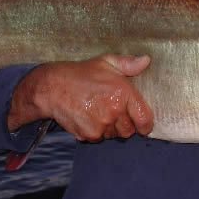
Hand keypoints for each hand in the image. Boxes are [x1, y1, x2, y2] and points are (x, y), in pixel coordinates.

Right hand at [6, 54, 153, 141]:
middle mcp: (114, 111)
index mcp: (123, 93)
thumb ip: (128, 63)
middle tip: (113, 111)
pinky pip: (99, 138)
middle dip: (124, 124)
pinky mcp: (89, 134)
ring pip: (114, 135)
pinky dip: (96, 132)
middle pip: (129, 130)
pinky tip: (88, 117)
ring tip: (98, 112)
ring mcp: (101, 125)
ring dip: (110, 128)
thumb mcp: (106, 62)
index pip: (144, 119)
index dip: (145, 124)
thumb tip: (146, 61)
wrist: (53, 88)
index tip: (142, 124)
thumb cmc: (81, 74)